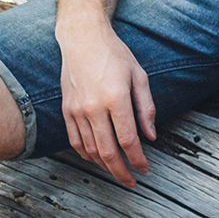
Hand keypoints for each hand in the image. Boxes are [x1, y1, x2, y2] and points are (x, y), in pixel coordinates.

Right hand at [58, 21, 155, 187]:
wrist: (83, 38)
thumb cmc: (114, 53)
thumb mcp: (139, 74)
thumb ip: (146, 107)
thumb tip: (151, 136)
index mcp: (116, 97)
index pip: (128, 139)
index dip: (138, 159)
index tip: (145, 167)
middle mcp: (94, 107)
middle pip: (107, 152)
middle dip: (121, 171)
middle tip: (131, 181)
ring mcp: (77, 110)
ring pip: (91, 150)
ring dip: (104, 166)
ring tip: (117, 171)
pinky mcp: (67, 110)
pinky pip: (75, 141)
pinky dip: (87, 154)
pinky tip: (97, 158)